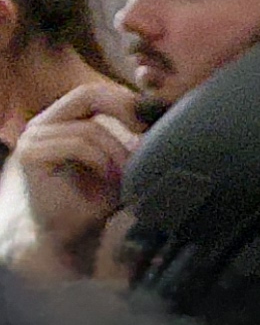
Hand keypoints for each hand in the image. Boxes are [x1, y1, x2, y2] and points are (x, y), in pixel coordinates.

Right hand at [0, 85, 141, 278]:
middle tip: (146, 131)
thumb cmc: (99, 196)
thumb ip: (133, 132)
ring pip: (90, 128)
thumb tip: (163, 107)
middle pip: (87, 94)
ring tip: (127, 173)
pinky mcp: (30, 155)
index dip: (125, 99)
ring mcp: (33, 137)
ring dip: (117, 152)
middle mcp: (43, 123)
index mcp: (62, 118)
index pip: (95, 91)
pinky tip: (110, 178)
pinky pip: (77, 145)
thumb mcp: (123, 157)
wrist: (75, 233)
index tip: (154, 116)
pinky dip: (101, 161)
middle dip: (124, 110)